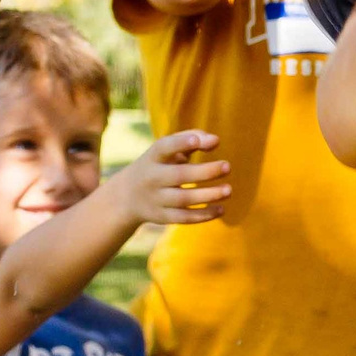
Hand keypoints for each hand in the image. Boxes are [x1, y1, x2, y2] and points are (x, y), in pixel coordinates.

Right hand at [113, 129, 233, 225]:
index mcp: (153, 157)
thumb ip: (192, 138)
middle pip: (179, 175)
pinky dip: (204, 215)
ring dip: (208, 195)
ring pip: (183, 199)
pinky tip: (221, 208)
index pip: (164, 147)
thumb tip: (215, 140)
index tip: (196, 141)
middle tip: (227, 166)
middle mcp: (152, 178)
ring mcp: (156, 199)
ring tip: (228, 190)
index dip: (180, 143)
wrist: (127, 197)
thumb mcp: (168, 150)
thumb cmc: (159, 165)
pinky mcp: (162, 217)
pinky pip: (184, 217)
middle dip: (205, 172)